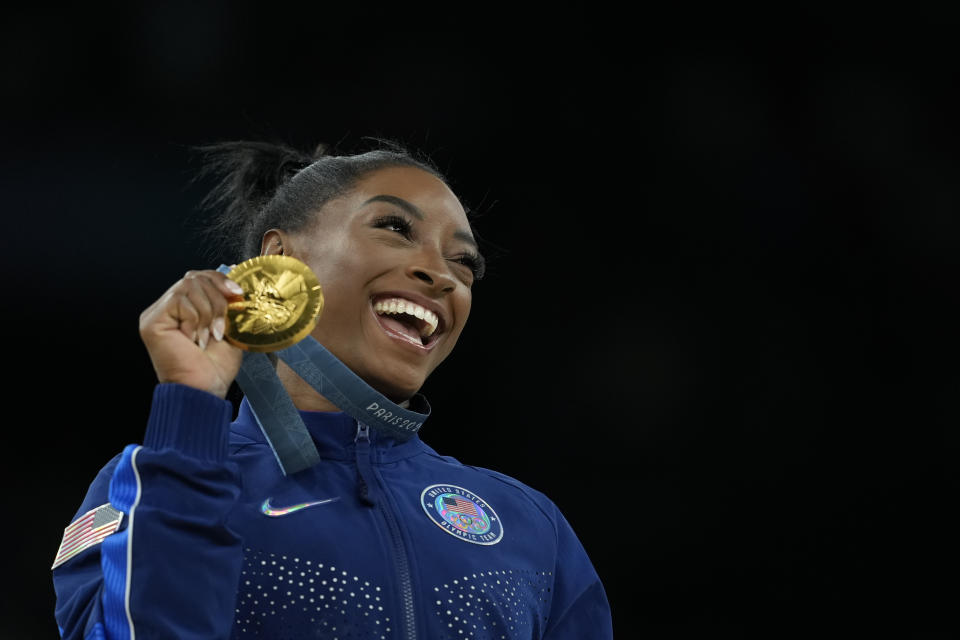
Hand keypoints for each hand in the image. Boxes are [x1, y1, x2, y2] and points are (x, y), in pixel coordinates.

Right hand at [139, 269, 244, 397]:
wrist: (205, 389)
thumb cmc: (215, 366)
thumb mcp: (228, 327)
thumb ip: (228, 304)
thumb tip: (237, 280)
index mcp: (185, 308)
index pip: (199, 277)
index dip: (220, 280)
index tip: (238, 293)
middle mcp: (167, 308)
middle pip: (194, 277)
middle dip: (217, 299)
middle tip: (221, 327)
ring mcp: (157, 313)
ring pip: (189, 286)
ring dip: (208, 312)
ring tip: (208, 336)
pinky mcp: (152, 320)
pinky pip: (179, 300)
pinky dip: (195, 319)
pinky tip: (194, 339)